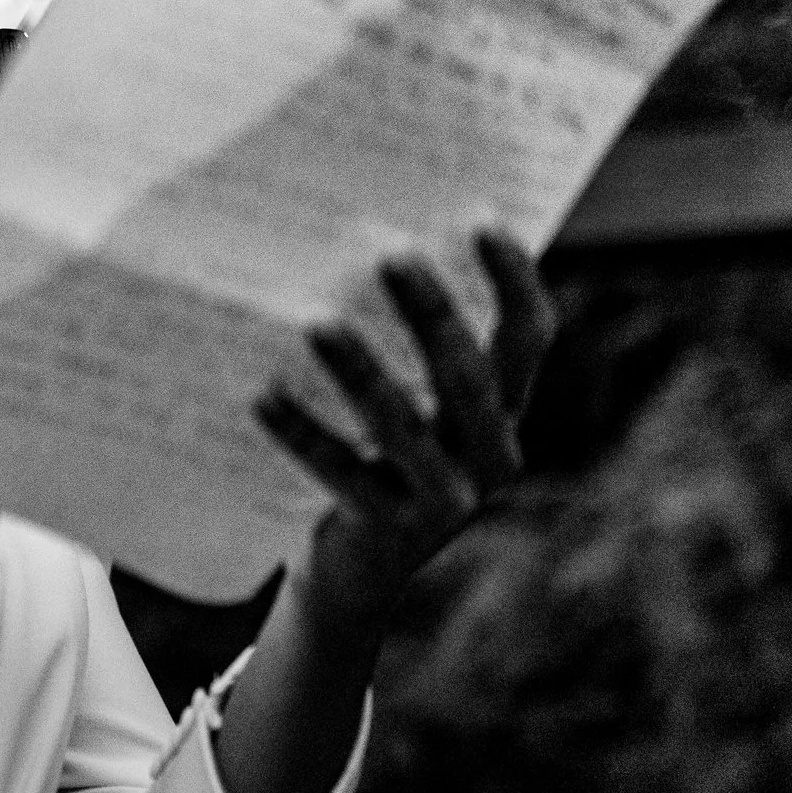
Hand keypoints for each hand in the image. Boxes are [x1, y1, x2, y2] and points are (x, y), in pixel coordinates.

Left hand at [254, 231, 555, 643]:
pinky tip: (262, 396)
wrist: (353, 573)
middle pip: (468, 375)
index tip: (481, 218)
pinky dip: (301, 433)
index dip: (513, 278)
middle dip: (431, 312)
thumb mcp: (411, 404)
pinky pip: (341, 474)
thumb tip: (358, 235)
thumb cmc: (377, 459)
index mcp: (505, 411)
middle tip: (389, 254)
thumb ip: (404, 342)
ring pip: (404, 426)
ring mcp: (446, 501)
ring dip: (360, 371)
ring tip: (316, 322)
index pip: (529, 337)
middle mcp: (491, 455)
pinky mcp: (389, 531)